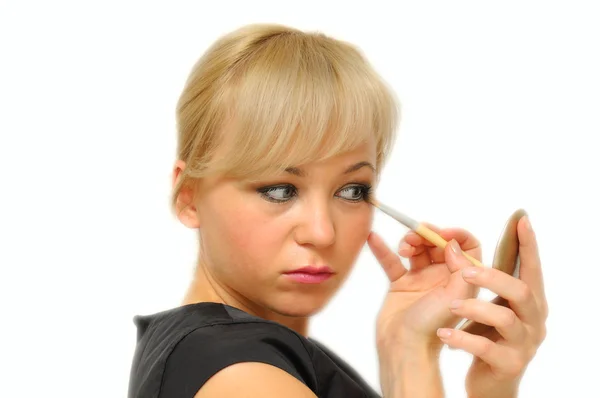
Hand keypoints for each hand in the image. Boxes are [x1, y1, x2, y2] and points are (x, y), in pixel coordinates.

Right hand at [367, 223, 482, 349]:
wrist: (404, 347)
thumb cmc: (433, 326)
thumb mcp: (456, 296)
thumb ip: (461, 268)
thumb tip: (452, 244)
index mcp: (461, 279)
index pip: (467, 247)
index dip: (457, 236)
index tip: (441, 234)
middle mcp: (443, 277)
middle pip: (438, 244)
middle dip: (427, 235)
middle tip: (415, 236)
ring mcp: (421, 280)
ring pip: (417, 249)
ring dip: (409, 241)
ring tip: (403, 248)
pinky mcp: (400, 284)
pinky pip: (392, 262)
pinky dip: (383, 249)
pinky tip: (374, 238)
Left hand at [436, 216, 547, 397]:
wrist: (489, 383)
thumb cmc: (487, 335)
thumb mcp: (487, 305)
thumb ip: (479, 279)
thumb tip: (454, 246)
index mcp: (529, 302)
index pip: (532, 269)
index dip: (528, 245)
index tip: (521, 219)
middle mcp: (533, 321)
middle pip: (522, 291)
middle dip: (493, 276)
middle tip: (464, 270)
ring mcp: (523, 344)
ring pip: (505, 319)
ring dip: (474, 307)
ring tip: (450, 304)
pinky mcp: (507, 364)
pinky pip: (485, 348)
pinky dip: (462, 339)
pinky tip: (444, 335)